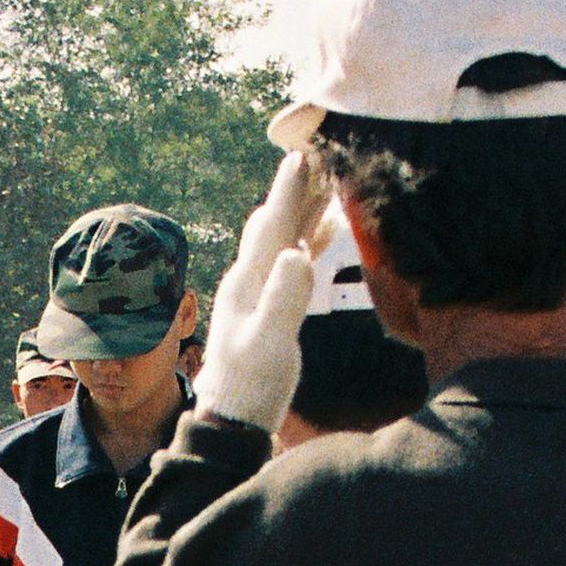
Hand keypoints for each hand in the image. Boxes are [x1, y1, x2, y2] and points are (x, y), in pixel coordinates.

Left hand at [194, 149, 330, 430]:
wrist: (235, 413)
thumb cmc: (251, 383)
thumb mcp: (269, 342)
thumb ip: (283, 299)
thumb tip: (296, 254)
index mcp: (250, 281)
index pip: (272, 225)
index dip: (289, 191)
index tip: (301, 156)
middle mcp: (253, 278)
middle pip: (279, 221)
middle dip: (299, 188)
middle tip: (319, 153)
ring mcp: (263, 289)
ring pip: (288, 235)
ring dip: (308, 207)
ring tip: (330, 177)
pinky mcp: (275, 302)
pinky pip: (297, 258)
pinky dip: (313, 236)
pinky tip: (330, 226)